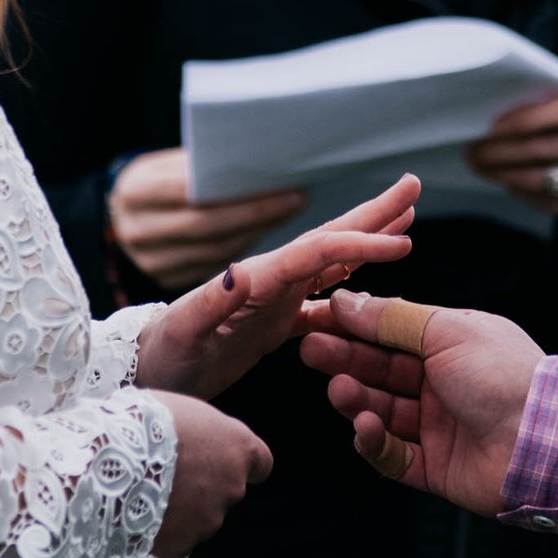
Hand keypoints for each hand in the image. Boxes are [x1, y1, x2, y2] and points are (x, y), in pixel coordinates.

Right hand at [110, 147, 308, 290]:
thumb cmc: (160, 178)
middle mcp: (137, 229)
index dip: (239, 190)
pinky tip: (268, 234)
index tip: (282, 181)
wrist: (126, 212)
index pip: (193, 192)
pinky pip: (213, 266)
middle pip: (207, 225)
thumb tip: (263, 159)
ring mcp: (150, 260)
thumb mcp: (171, 162)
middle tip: (297, 198)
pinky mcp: (164, 278)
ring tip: (290, 213)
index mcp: (136, 191)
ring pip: (214, 250)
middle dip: (257, 212)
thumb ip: (205, 164)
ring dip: (257, 232)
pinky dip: (244, 248)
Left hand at [135, 175, 419, 399]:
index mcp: (258, 278)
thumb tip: (240, 272)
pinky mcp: (272, 324)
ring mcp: (274, 299)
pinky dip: (351, 295)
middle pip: (332, 239)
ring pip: (333, 265)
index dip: (360, 243)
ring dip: (367, 241)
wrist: (145, 372)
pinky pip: (322, 307)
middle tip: (412, 185)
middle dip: (373, 215)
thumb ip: (213, 303)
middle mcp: (271, 280)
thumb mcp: (184, 331)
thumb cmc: (162, 354)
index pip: (318, 252)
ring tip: (404, 222)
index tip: (403, 242)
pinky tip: (373, 293)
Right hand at [147, 391, 271, 557]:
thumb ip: (202, 431)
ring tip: (148, 491)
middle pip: (226, 490)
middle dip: (204, 487)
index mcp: (238, 447)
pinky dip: (164, 532)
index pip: (261, 463)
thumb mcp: (185, 411)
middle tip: (170, 475)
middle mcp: (232, 485)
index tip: (230, 464)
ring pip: (201, 518)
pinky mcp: (184, 543)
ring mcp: (210, 518)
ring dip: (183, 510)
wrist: (116, 461)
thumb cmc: (149, 424)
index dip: (245, 465)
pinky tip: (141, 514)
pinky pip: (177, 540)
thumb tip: (194, 437)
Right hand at [297, 288, 545, 516]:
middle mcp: (442, 384)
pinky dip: (375, 443)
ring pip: (382, 411)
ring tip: (339, 391)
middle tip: (309, 350)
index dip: (354, 326)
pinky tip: (365, 428)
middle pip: (380, 371)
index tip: (317, 317)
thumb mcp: (447, 331)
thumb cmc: (503, 374)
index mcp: (450, 344)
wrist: (545, 440)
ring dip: (357, 401)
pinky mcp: (435, 468)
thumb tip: (347, 300)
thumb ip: (392, 319)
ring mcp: (438, 427)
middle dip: (345, 360)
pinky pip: (394, 457)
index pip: (390, 332)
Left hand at [467, 79, 557, 221]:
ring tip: (483, 169)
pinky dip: (525, 193)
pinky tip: (508, 184)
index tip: (492, 127)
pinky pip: (555, 203)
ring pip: (549, 178)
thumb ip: (542, 102)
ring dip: (508, 174)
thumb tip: (488, 111)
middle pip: (551, 147)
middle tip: (474, 152)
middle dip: (505, 151)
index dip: (528, 118)